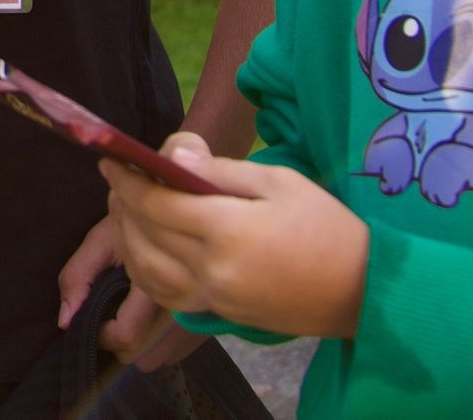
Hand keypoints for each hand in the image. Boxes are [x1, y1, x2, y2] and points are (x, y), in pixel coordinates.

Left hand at [57, 219, 199, 369]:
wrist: (183, 206)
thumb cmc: (137, 220)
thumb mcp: (102, 240)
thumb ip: (78, 277)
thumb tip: (66, 321)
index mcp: (153, 286)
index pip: (126, 336)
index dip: (101, 334)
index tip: (94, 317)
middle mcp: (181, 309)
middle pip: (142, 357)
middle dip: (121, 341)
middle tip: (114, 311)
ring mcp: (199, 320)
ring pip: (160, 357)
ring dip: (143, 343)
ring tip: (136, 310)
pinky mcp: (209, 324)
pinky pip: (176, 352)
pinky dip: (161, 341)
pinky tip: (156, 315)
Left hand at [103, 133, 368, 340]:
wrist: (363, 290)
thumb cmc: (326, 226)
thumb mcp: (279, 181)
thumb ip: (220, 171)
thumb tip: (173, 157)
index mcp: (228, 231)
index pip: (157, 204)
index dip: (127, 181)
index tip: (110, 159)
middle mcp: (213, 270)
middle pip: (146, 235)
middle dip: (122, 204)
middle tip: (116, 180)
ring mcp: (215, 298)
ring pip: (147, 271)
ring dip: (125, 238)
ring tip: (124, 210)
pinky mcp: (220, 315)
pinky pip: (166, 296)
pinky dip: (143, 273)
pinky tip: (142, 250)